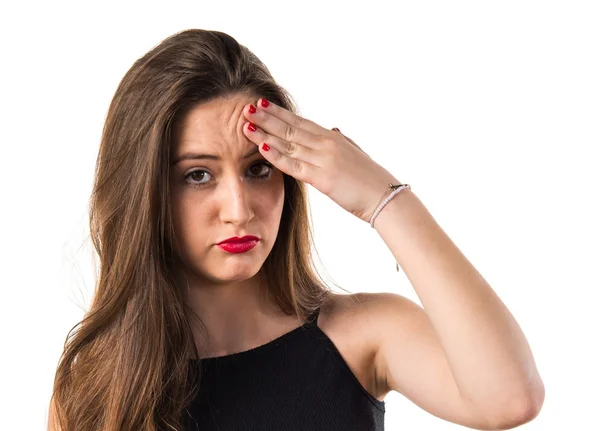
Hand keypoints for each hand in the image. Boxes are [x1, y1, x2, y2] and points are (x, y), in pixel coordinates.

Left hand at [242, 98, 399, 222]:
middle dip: (266, 118)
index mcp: (333, 138)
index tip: (263, 105)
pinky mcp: (322, 177)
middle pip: (290, 128)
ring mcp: (323, 159)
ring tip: (246, 124)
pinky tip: (263, 148)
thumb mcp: (355, 153)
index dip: (280, 113)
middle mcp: (326, 144)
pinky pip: (294, 165)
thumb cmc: (371, 179)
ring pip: (288, 143)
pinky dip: (277, 155)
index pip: (301, 122)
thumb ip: (343, 141)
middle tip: (246, 107)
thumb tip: (335, 130)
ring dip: (265, 134)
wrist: (385, 196)